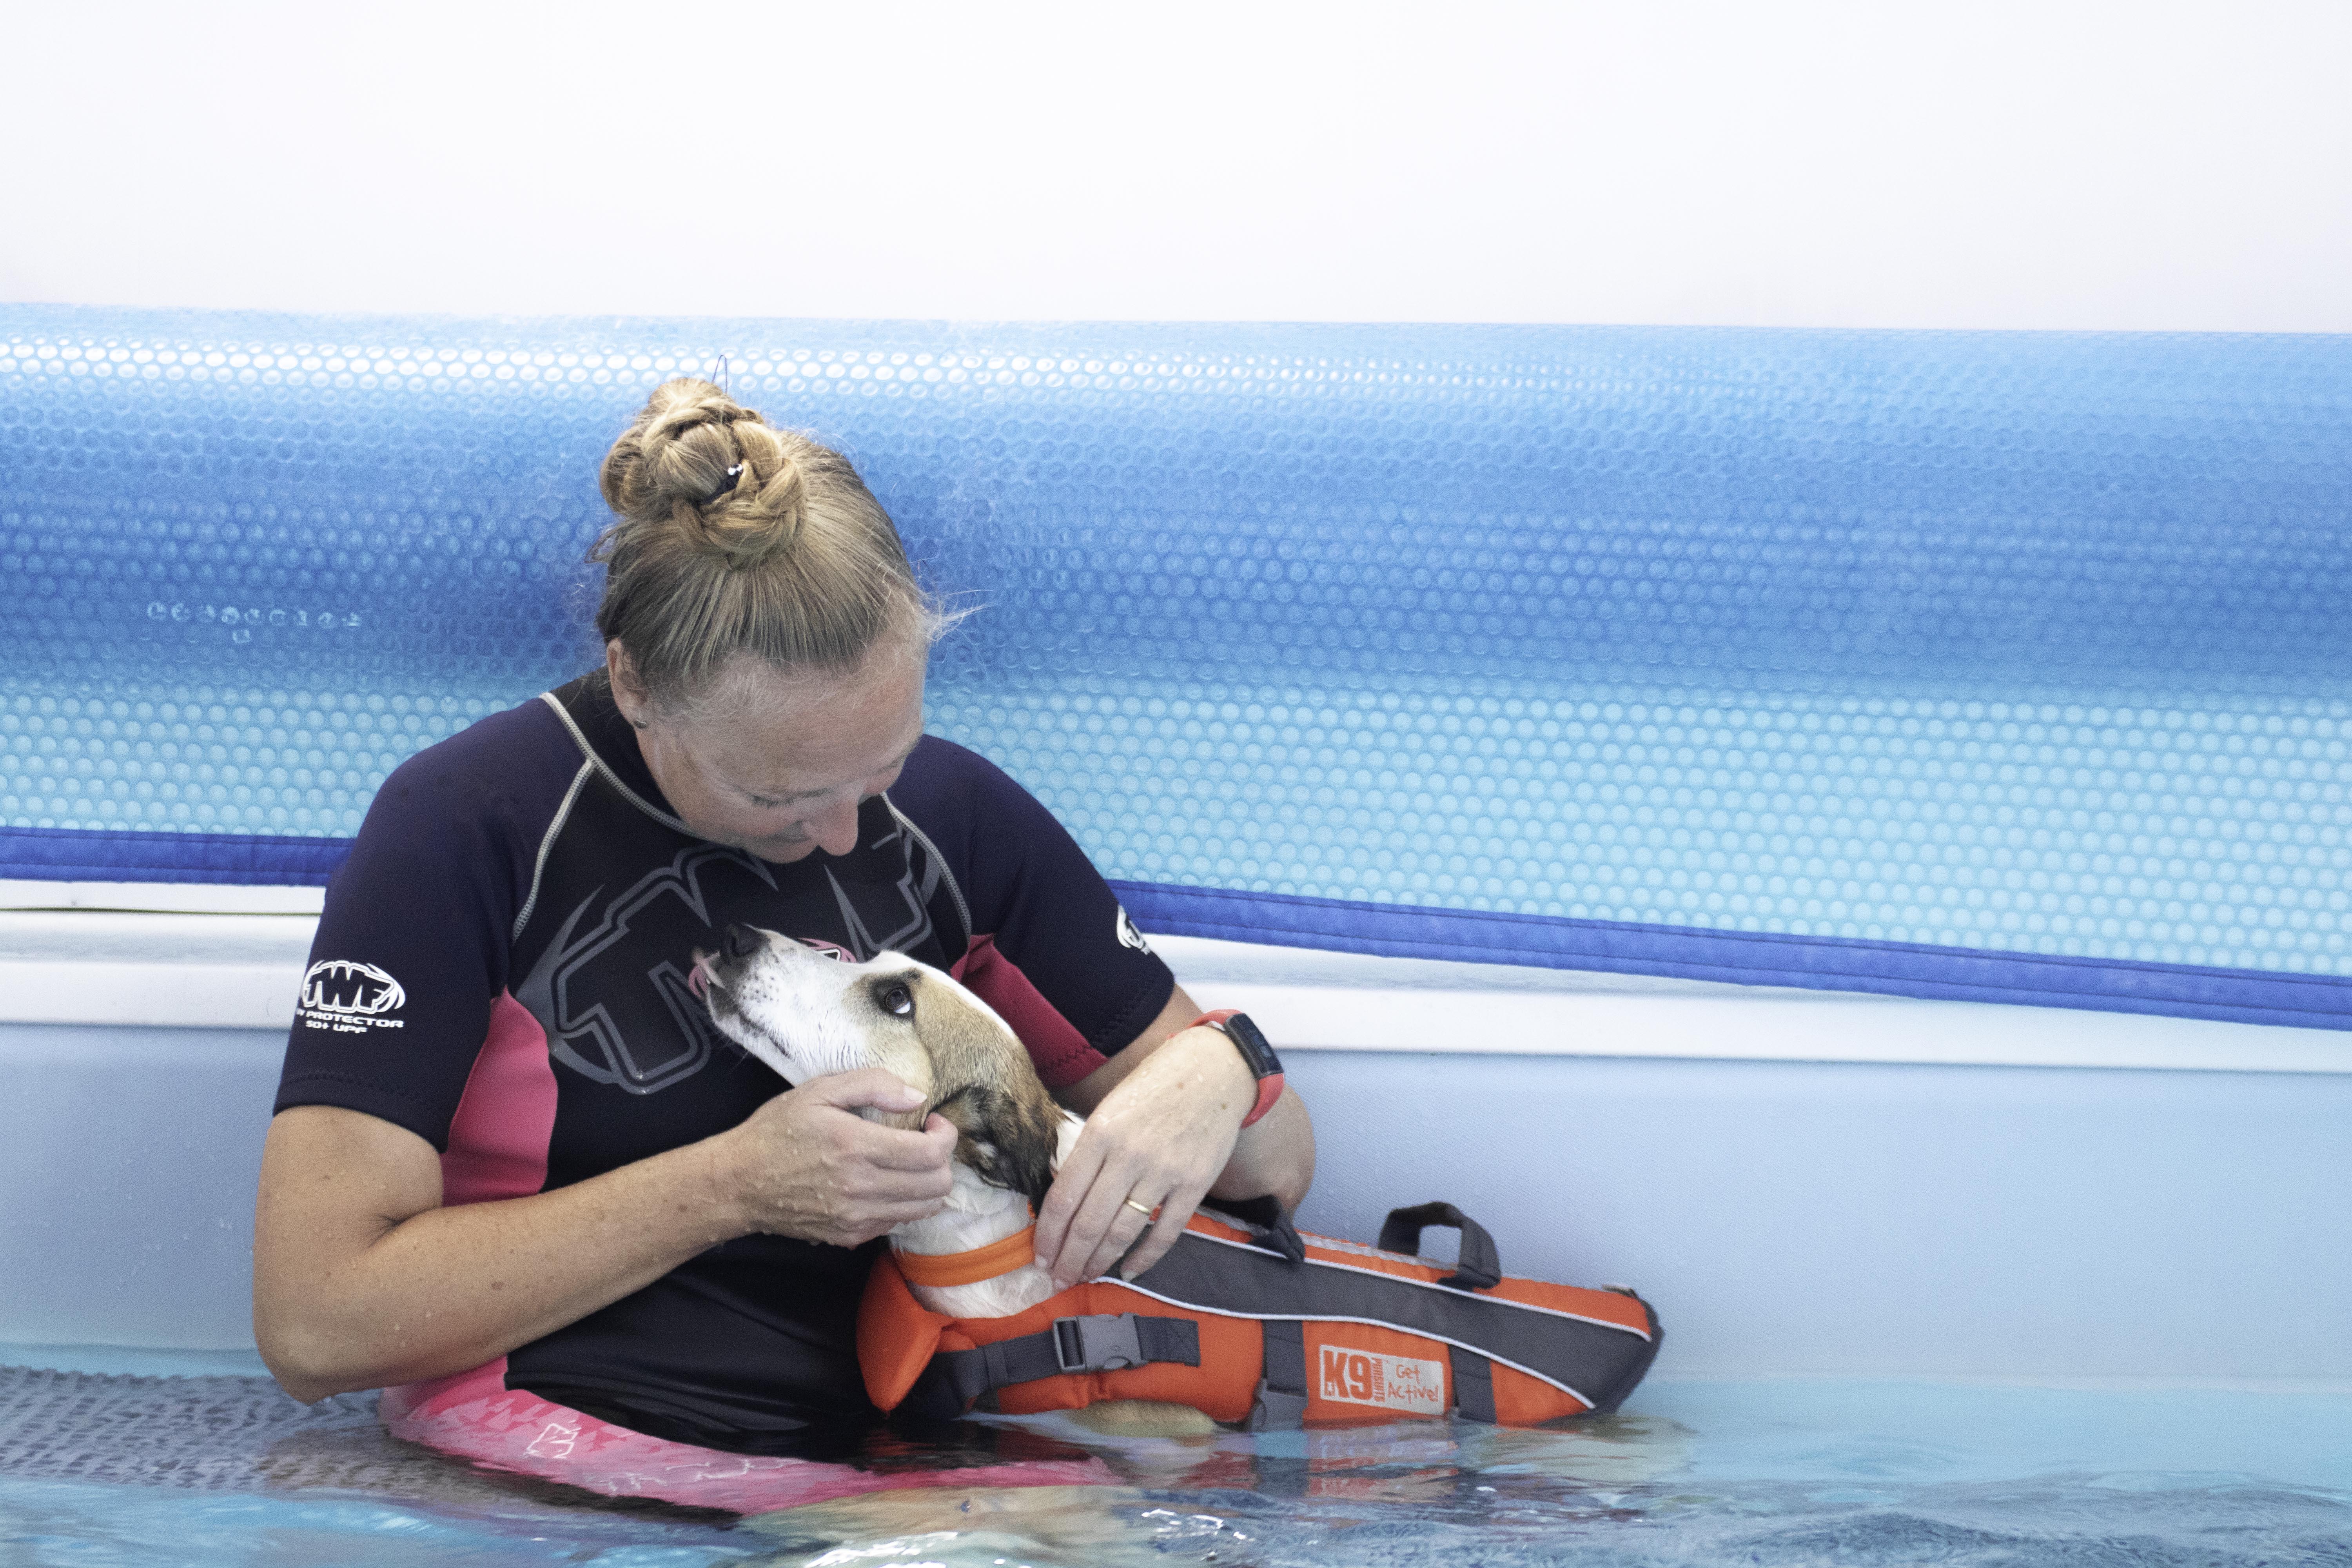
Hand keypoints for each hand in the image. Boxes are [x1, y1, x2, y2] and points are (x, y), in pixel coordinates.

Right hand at [714, 1070, 956, 1247]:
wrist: (738, 1182)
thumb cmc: (776, 1131)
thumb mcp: (818, 1090)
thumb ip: (872, 1085)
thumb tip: (916, 1096)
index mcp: (856, 1147)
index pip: (932, 1154)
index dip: (946, 1136)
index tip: (933, 1122)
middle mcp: (861, 1188)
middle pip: (937, 1185)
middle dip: (943, 1160)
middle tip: (924, 1142)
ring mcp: (856, 1217)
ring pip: (924, 1209)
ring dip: (929, 1184)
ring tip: (910, 1163)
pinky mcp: (849, 1235)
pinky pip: (897, 1222)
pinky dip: (904, 1203)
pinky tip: (886, 1182)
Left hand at [1033, 1027, 1254, 1286]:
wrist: (1213, 1070)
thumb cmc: (1154, 1088)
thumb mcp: (1109, 1110)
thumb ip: (1088, 1153)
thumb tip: (1064, 1202)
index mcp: (1099, 1134)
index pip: (1063, 1198)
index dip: (1048, 1236)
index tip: (1039, 1258)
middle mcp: (1129, 1155)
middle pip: (1089, 1223)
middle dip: (1068, 1259)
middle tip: (1057, 1281)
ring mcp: (1164, 1171)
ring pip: (1123, 1232)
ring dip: (1099, 1262)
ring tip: (1084, 1277)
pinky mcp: (1195, 1184)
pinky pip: (1166, 1231)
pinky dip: (1145, 1258)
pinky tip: (1129, 1270)